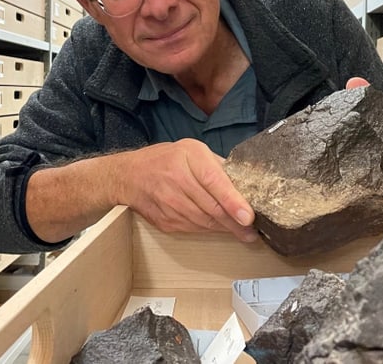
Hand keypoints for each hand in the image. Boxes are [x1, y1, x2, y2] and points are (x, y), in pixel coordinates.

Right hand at [111, 139, 258, 242]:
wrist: (129, 176)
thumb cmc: (166, 159)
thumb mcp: (193, 150)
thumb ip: (217, 165)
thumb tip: (245, 184)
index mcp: (188, 158)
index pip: (214, 181)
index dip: (233, 201)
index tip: (248, 217)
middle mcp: (177, 180)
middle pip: (212, 208)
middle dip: (236, 223)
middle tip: (253, 231)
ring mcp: (168, 203)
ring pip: (204, 222)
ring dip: (225, 229)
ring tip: (241, 231)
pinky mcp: (165, 221)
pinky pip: (193, 229)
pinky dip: (208, 229)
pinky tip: (218, 227)